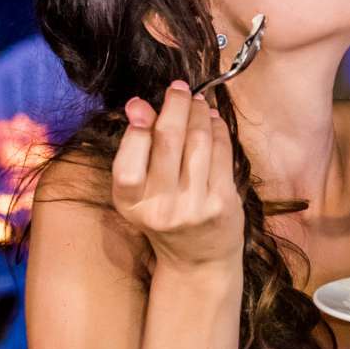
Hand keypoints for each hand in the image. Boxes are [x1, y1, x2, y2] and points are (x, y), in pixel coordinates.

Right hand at [112, 81, 241, 269]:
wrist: (199, 259)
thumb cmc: (167, 216)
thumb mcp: (142, 191)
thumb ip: (139, 149)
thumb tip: (138, 104)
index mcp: (130, 204)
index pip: (128, 161)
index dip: (136, 126)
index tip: (142, 103)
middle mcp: (160, 207)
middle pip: (168, 141)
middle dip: (175, 106)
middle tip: (179, 89)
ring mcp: (194, 206)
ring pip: (198, 141)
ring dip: (198, 113)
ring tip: (197, 102)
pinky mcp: (222, 202)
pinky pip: (221, 153)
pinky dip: (217, 129)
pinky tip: (213, 120)